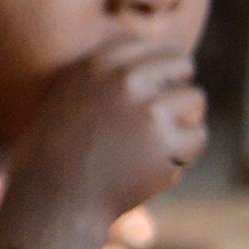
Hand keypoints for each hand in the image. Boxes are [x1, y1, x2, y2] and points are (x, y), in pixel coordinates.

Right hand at [0, 37, 203, 248]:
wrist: (50, 201)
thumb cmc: (53, 157)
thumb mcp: (67, 101)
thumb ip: (104, 82)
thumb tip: (150, 68)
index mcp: (94, 66)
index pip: (149, 47)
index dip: (157, 68)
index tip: (152, 89)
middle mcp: (122, 81)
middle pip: (180, 66)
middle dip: (176, 89)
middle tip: (163, 117)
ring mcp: (147, 111)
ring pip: (195, 100)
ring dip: (184, 121)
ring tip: (154, 145)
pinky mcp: (166, 142)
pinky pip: (198, 136)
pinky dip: (184, 154)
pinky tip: (155, 166)